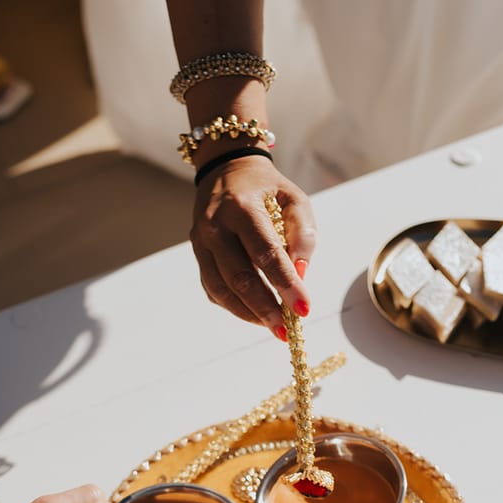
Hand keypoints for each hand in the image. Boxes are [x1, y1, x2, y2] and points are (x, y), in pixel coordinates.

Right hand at [191, 156, 316, 334]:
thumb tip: (300, 274)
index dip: (286, 283)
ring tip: (274, 328)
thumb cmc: (266, 189)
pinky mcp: (198, 257)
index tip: (304, 309)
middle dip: (266, 308)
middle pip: (240, 278)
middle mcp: (215, 226)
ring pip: (222, 290)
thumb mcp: (293, 198)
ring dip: (249, 314)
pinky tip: (256, 314)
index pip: (265, 253)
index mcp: (241, 207)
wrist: (225, 171)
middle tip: (287, 331)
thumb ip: (301, 233)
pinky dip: (235, 307)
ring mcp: (200, 243)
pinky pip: (214, 290)